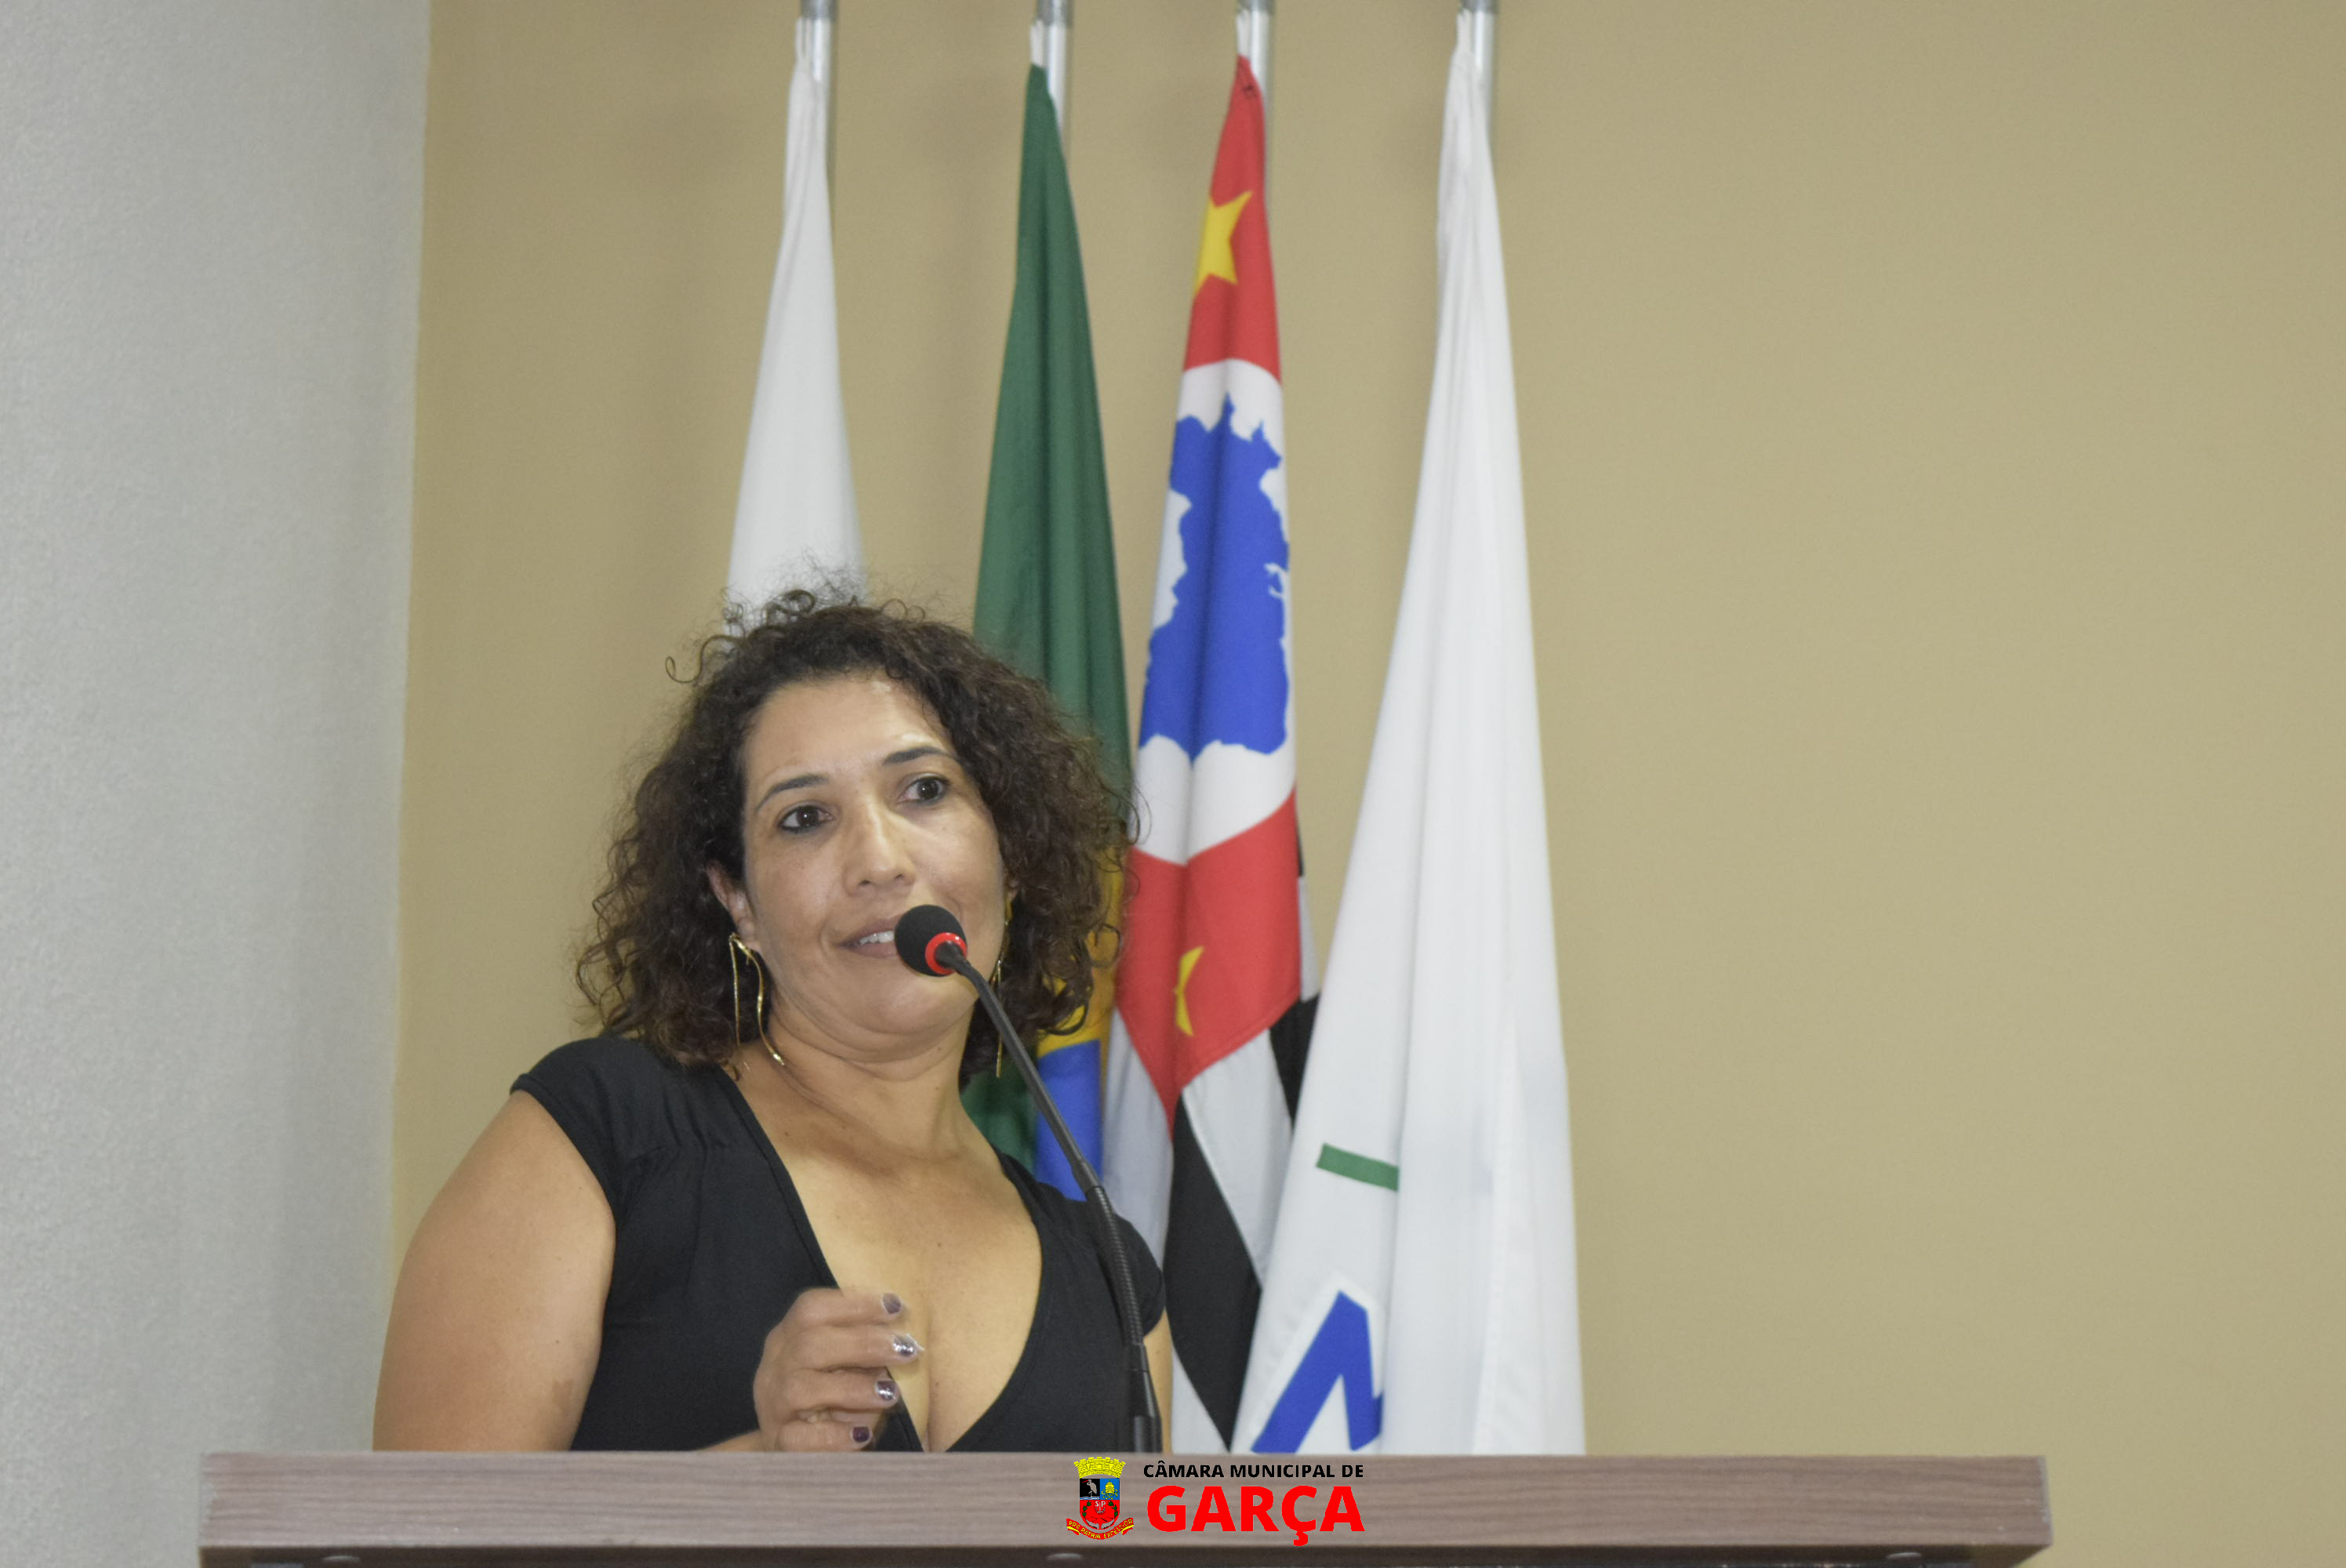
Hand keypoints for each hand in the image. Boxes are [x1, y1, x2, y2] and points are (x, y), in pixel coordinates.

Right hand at [749, 1288, 921, 1450]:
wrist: (794, 1453)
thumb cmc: (830, 1399)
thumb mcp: (845, 1367)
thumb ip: (865, 1352)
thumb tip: (903, 1342)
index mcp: (790, 1337)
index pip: (811, 1309)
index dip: (853, 1304)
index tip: (895, 1306)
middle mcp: (776, 1367)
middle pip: (808, 1343)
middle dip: (863, 1343)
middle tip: (905, 1350)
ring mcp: (774, 1406)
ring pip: (800, 1387)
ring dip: (851, 1388)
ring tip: (889, 1394)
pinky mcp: (779, 1443)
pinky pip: (799, 1438)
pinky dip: (833, 1435)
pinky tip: (862, 1436)